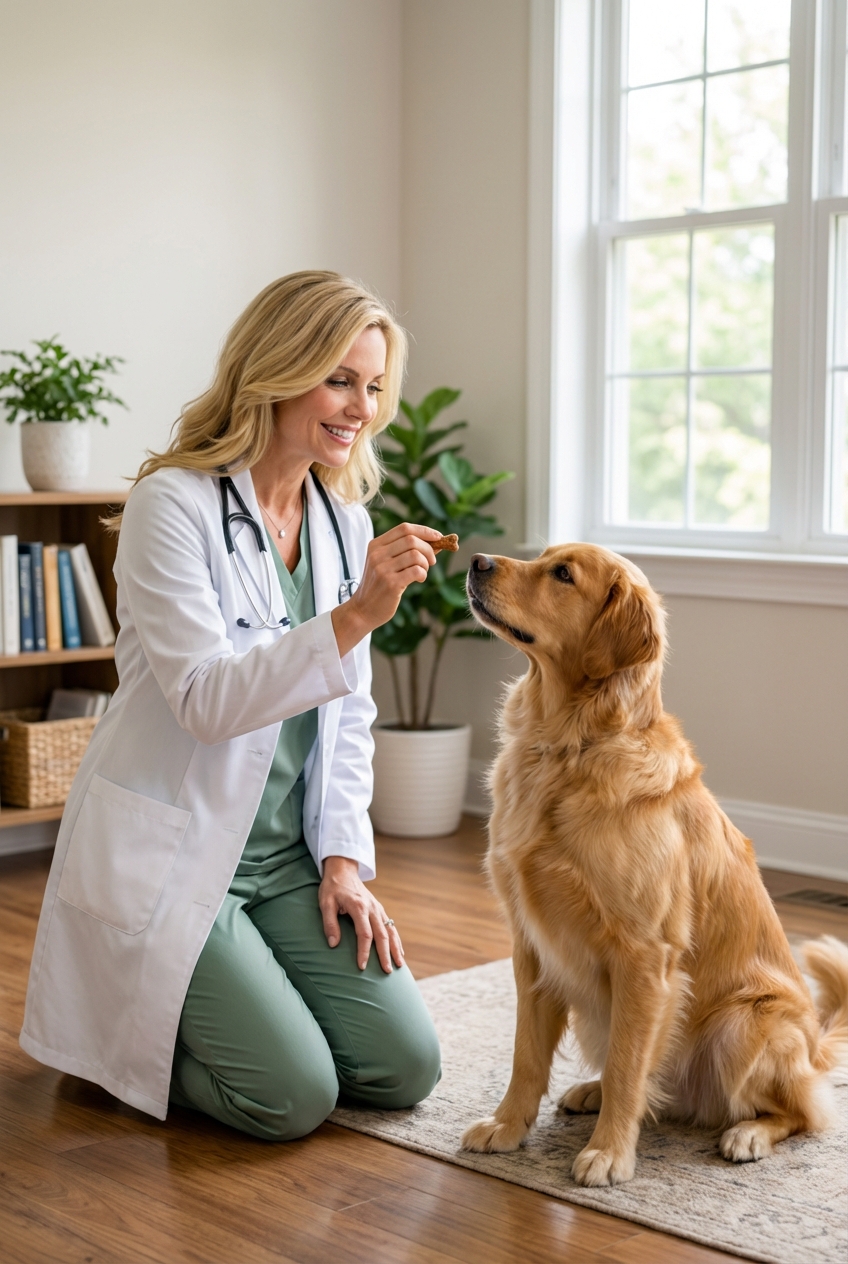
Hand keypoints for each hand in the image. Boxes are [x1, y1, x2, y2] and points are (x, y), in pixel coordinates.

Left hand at [318, 856, 403, 972]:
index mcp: (359, 907)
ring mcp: (377, 908)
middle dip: (385, 954)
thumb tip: (333, 944)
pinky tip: (399, 951)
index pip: (364, 934)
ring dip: (395, 948)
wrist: (343, 870)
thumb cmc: (332, 887)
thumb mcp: (325, 903)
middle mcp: (372, 908)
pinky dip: (396, 939)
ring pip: (390, 931)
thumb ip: (330, 923)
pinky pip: (391, 926)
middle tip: (387, 971)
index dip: (364, 952)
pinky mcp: (379, 909)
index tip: (362, 966)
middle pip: (382, 934)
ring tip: (400, 965)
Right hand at [331, 522, 442, 656]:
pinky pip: (416, 571)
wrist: (362, 610)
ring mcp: (382, 569)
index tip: (437, 537)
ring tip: (423, 572)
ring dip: (426, 563)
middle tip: (431, 561)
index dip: (424, 531)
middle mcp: (377, 554)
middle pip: (412, 540)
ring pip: (416, 555)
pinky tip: (419, 579)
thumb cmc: (379, 585)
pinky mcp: (390, 583)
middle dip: (428, 549)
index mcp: (376, 545)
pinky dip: (423, 574)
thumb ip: (403, 551)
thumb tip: (435, 542)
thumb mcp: (384, 563)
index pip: (404, 528)